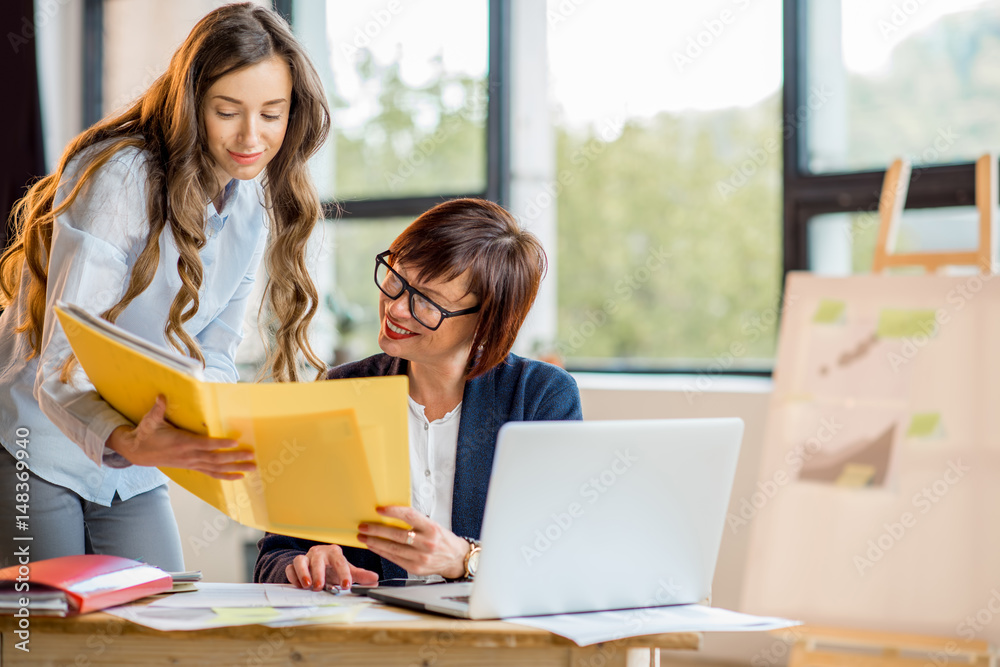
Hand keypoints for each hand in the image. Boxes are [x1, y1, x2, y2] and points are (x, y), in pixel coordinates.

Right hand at [106, 395, 255, 478]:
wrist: (138, 452)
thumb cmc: (147, 434)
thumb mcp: (150, 420)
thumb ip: (158, 409)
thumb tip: (161, 396)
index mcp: (182, 443)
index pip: (205, 444)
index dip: (220, 444)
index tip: (235, 442)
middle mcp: (189, 455)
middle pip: (215, 458)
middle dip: (234, 457)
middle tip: (251, 455)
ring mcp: (192, 463)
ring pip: (216, 468)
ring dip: (235, 468)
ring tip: (252, 468)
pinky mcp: (192, 467)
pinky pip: (211, 473)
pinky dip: (225, 476)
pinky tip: (239, 476)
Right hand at [286, 544, 378, 590]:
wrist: (318, 566)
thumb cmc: (334, 568)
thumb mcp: (347, 571)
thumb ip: (360, 575)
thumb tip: (375, 579)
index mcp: (334, 553)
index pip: (340, 561)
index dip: (343, 573)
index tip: (346, 585)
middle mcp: (319, 553)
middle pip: (317, 559)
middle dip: (318, 573)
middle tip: (320, 586)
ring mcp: (305, 558)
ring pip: (300, 560)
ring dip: (303, 573)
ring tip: (307, 586)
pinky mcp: (294, 565)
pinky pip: (290, 568)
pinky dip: (293, 577)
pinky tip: (298, 586)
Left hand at [358, 506, 470, 579]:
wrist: (455, 558)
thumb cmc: (442, 539)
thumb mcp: (433, 525)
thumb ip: (415, 521)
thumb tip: (391, 514)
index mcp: (432, 528)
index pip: (410, 516)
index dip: (393, 511)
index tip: (380, 509)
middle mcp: (427, 543)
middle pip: (397, 534)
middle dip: (377, 530)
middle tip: (364, 526)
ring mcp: (421, 557)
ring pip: (393, 548)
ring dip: (375, 542)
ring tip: (364, 537)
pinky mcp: (415, 568)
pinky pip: (394, 559)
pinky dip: (382, 552)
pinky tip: (374, 547)